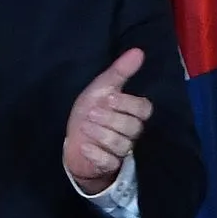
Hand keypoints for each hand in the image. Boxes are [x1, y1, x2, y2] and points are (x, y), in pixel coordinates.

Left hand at [64, 48, 149, 195]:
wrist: (73, 141)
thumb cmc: (90, 112)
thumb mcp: (101, 89)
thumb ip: (120, 71)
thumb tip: (138, 51)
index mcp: (132, 113)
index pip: (143, 109)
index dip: (127, 104)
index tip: (109, 98)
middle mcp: (131, 132)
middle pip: (133, 127)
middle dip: (110, 119)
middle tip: (92, 113)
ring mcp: (121, 150)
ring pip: (122, 144)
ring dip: (101, 134)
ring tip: (86, 127)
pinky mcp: (108, 166)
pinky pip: (108, 161)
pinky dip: (96, 153)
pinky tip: (84, 146)